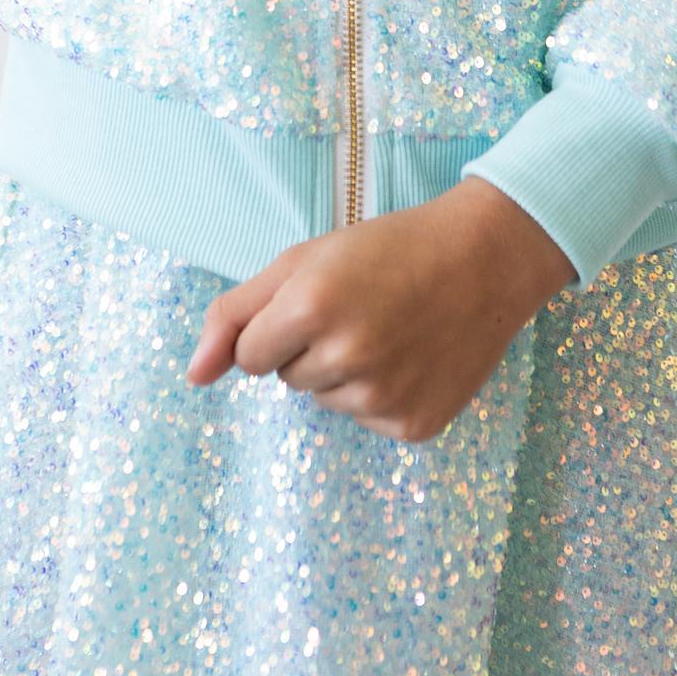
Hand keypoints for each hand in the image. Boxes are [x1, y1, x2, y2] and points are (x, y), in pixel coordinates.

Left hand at [183, 177, 575, 443]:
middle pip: (287, 380)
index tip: (318, 300)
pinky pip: (367, 419)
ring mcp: (383, 396)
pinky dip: (381, 393)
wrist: (484, 259)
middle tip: (361, 307)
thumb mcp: (304, 261)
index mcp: (312, 305)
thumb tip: (192, 377)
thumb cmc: (387, 249)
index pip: (248, 356)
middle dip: (310, 347)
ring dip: (344, 372)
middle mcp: (347, 355)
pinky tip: (412, 355)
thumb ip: (235, 314)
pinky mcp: (413, 426)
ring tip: (389, 328)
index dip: (277, 327)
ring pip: (327, 401)